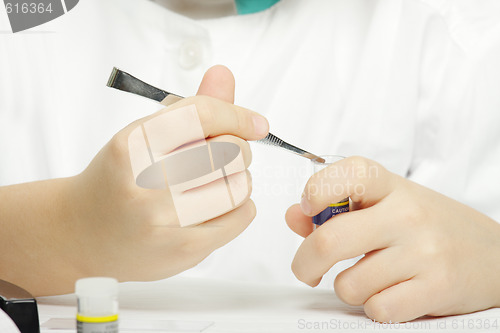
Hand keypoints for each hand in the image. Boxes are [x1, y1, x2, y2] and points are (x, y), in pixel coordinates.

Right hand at [0, 65, 268, 295]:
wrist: (82, 233)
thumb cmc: (118, 179)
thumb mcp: (145, 136)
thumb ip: (190, 108)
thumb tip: (224, 74)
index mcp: (134, 143)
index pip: (203, 115)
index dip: (238, 115)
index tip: (256, 123)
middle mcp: (144, 180)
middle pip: (229, 151)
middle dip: (238, 150)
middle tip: (224, 156)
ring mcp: (163, 219)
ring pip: (240, 186)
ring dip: (239, 180)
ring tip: (216, 183)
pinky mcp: (181, 249)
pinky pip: (241, 216)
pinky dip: (241, 206)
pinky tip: (218, 205)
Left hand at [286, 156, 499, 321]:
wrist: (490, 253)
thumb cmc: (426, 225)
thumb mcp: (386, 204)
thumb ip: (337, 208)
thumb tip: (295, 218)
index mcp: (391, 186)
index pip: (348, 173)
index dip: (316, 191)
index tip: (307, 209)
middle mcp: (407, 214)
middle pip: (330, 241)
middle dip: (304, 263)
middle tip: (306, 269)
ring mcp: (424, 251)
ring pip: (349, 284)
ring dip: (348, 288)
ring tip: (368, 278)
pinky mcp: (437, 287)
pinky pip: (377, 308)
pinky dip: (375, 306)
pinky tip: (390, 293)